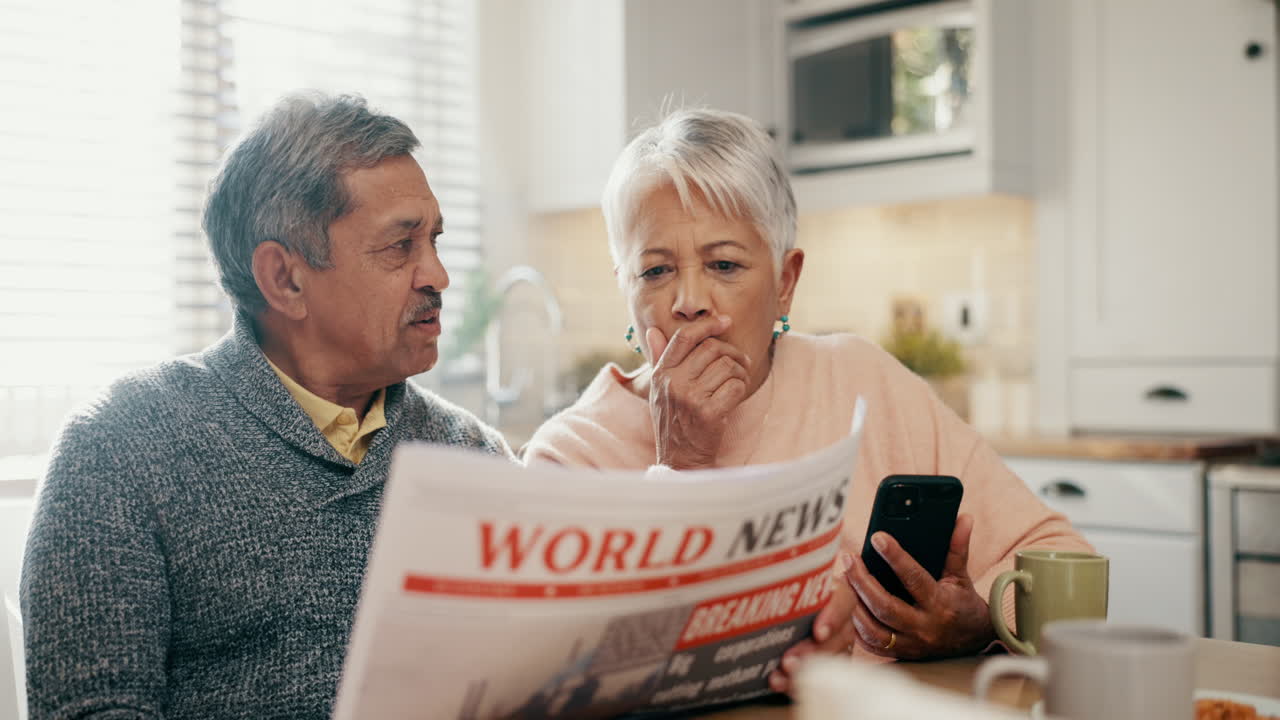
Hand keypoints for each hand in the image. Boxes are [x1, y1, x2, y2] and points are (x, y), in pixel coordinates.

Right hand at [645, 316, 751, 469]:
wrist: (680, 459)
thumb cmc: (673, 421)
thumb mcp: (659, 390)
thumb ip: (659, 359)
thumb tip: (651, 331)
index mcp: (661, 373)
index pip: (684, 337)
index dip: (708, 325)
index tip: (725, 321)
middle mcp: (673, 382)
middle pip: (712, 348)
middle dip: (732, 353)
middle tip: (740, 362)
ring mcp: (690, 397)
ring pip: (728, 366)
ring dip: (740, 372)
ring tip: (738, 381)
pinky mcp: (709, 412)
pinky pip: (736, 386)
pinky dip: (742, 389)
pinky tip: (736, 396)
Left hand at [767, 563, 860, 694]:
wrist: (774, 612)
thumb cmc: (778, 593)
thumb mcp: (780, 586)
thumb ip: (774, 584)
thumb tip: (746, 587)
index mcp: (833, 594)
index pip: (843, 601)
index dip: (834, 616)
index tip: (818, 632)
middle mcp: (840, 620)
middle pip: (838, 637)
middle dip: (812, 652)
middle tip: (789, 662)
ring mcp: (836, 645)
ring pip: (830, 660)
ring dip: (804, 671)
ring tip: (780, 677)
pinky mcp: (825, 664)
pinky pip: (820, 678)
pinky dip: (797, 683)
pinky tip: (780, 684)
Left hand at [843, 513, 993, 659]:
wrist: (972, 642)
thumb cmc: (963, 603)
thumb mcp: (961, 576)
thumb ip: (957, 548)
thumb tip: (963, 518)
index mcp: (940, 604)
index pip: (914, 578)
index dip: (895, 557)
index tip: (877, 537)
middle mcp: (924, 626)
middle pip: (885, 606)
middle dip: (862, 581)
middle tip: (848, 558)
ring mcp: (911, 644)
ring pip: (874, 628)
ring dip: (854, 605)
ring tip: (842, 580)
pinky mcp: (900, 654)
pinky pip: (871, 644)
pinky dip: (856, 627)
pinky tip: (847, 606)